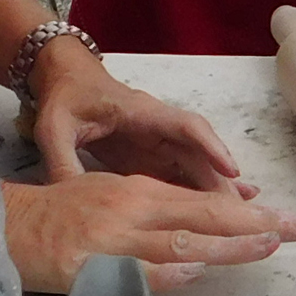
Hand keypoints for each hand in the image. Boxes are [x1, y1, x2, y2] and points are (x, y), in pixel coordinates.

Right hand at [2, 172, 295, 292]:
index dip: (251, 214)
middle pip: (205, 214)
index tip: (291, 223)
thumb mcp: (112, 200)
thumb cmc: (60, 216)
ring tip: (267, 245)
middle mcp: (134, 206)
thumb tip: (202, 238)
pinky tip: (194, 271)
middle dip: (256, 224)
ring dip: (226, 243)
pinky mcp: (87, 262)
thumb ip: (156, 215)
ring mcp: (112, 235)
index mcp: (142, 191)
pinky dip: (165, 270)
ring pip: (180, 239)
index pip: (208, 202)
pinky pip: (132, 269)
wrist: (2, 224)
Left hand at [28, 40, 244, 192]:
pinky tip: (219, 210)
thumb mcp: (53, 128)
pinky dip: (199, 192)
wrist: (63, 80)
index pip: (184, 126)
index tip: (232, 170)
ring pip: (194, 165)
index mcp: (139, 112)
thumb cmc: (63, 98)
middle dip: (220, 180)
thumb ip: (61, 161)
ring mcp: (156, 142)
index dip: (210, 147)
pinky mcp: (149, 157)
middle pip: (197, 152)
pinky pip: (180, 175)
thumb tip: (68, 200)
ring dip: (216, 188)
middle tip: (241, 213)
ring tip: (242, 216)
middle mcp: (157, 126)